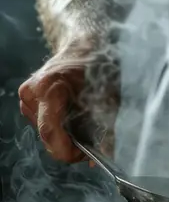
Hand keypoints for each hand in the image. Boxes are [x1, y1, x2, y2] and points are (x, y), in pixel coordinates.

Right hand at [18, 37, 117, 161]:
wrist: (84, 44)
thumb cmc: (97, 66)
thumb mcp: (108, 98)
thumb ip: (105, 130)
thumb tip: (102, 157)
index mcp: (50, 88)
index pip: (50, 131)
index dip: (66, 151)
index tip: (83, 156)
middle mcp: (32, 93)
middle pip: (46, 135)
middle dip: (68, 144)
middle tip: (89, 144)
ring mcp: (27, 96)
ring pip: (44, 131)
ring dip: (63, 134)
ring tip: (82, 123)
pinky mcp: (28, 98)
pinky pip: (42, 122)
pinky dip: (58, 125)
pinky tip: (71, 115)